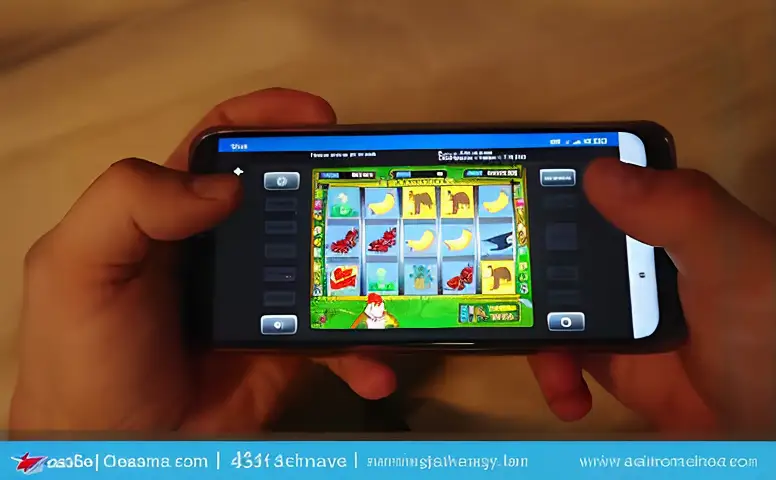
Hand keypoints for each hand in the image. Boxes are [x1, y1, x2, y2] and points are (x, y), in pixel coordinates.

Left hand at [10, 89, 395, 435]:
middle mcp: (223, 243)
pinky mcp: (288, 344)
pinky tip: (377, 364)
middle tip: (374, 189)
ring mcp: (263, 294)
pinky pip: (337, 336)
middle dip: (336, 181)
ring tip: (393, 275)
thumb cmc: (85, 355)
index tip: (320, 117)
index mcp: (172, 210)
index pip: (226, 142)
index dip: (270, 116)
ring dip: (363, 263)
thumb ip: (130, 202)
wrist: (116, 450)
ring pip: (325, 259)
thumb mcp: (78, 264)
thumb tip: (231, 187)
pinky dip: (363, 349)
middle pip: (290, 192)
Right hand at [529, 158, 775, 434]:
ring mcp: (623, 312)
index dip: (549, 181)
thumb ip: (677, 210)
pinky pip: (565, 358)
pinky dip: (555, 377)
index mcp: (663, 219)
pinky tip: (567, 397)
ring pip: (551, 305)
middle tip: (499, 289)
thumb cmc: (767, 326)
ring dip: (532, 331)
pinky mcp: (615, 360)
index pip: (598, 187)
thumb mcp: (731, 257)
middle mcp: (636, 258)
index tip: (505, 190)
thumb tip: (597, 171)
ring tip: (547, 364)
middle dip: (523, 267)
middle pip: (557, 246)